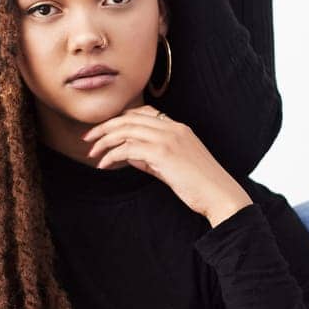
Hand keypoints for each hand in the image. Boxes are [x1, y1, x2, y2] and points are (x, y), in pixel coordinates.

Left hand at [83, 106, 253, 224]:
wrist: (220, 195)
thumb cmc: (200, 186)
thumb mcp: (173, 167)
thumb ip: (151, 158)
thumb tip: (129, 155)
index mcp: (178, 127)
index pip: (143, 113)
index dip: (120, 119)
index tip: (105, 131)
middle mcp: (172, 128)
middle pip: (129, 117)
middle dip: (105, 127)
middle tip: (88, 139)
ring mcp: (168, 138)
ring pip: (126, 130)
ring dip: (104, 141)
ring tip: (92, 153)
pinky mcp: (163, 153)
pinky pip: (128, 148)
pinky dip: (112, 155)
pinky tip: (104, 165)